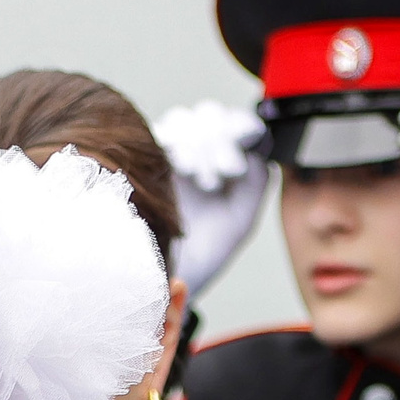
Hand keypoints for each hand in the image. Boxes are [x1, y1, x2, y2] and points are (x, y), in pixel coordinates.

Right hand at [153, 100, 268, 296]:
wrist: (163, 283)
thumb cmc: (200, 259)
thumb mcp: (238, 222)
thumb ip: (256, 184)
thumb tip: (259, 151)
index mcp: (222, 166)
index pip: (235, 125)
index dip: (240, 129)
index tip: (241, 155)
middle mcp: (197, 157)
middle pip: (209, 115)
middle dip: (219, 137)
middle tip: (221, 173)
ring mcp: (168, 159)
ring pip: (184, 120)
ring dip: (197, 141)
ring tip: (199, 175)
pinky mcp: (141, 165)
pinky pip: (157, 136)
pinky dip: (173, 144)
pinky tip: (182, 170)